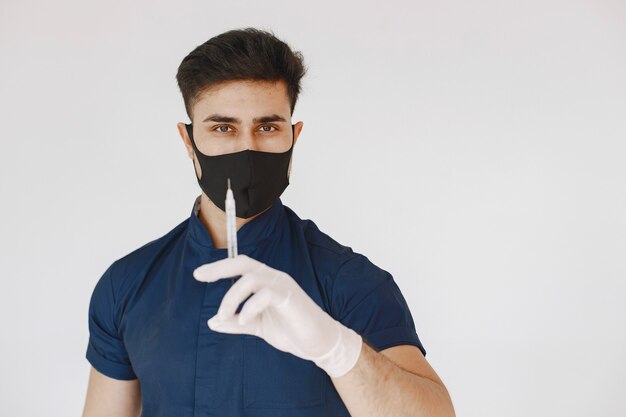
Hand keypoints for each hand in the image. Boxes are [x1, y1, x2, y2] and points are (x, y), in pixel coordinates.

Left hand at [193, 254, 362, 376]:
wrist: (318, 343)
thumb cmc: (291, 330)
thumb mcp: (257, 326)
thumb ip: (235, 323)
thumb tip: (212, 322)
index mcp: (265, 282)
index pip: (239, 266)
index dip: (219, 267)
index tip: (198, 274)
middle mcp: (273, 278)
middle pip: (243, 263)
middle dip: (220, 268)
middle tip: (201, 276)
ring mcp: (282, 287)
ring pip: (250, 279)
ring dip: (231, 297)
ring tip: (224, 315)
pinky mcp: (290, 299)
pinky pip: (265, 295)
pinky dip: (249, 307)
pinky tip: (244, 320)